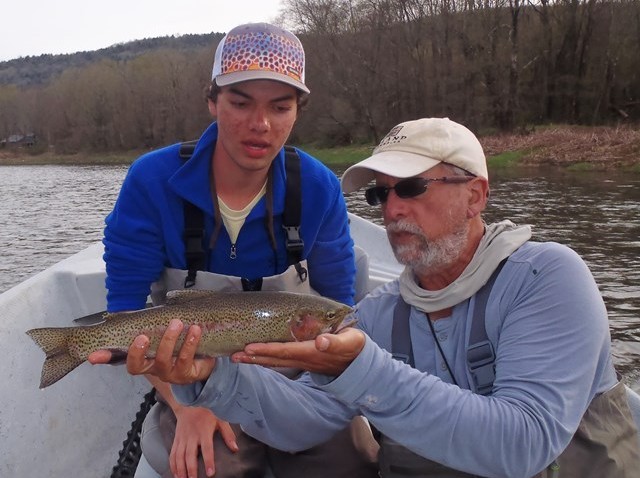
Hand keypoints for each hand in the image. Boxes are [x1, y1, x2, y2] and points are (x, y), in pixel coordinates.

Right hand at [88, 319, 214, 383]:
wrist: (206, 355)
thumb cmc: (179, 342)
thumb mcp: (162, 329)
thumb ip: (144, 322)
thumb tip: (118, 315)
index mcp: (142, 356)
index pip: (118, 358)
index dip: (105, 357)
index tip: (93, 355)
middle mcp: (152, 367)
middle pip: (136, 366)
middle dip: (137, 352)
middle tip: (143, 336)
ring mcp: (168, 373)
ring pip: (163, 360)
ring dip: (169, 340)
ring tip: (176, 323)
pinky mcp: (185, 374)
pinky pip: (185, 359)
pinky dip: (190, 342)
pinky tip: (194, 330)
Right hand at [171, 406, 237, 477]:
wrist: (189, 401)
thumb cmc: (208, 411)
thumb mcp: (221, 419)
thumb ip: (228, 434)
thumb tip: (235, 448)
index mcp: (204, 431)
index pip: (207, 448)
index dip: (208, 461)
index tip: (210, 473)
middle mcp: (192, 435)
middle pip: (190, 455)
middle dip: (191, 470)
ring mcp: (182, 438)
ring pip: (179, 456)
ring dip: (180, 470)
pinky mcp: (176, 439)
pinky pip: (173, 453)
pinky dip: (172, 464)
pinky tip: (175, 473)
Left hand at [231, 327, 365, 374]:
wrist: (360, 363)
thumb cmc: (354, 347)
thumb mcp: (350, 341)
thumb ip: (336, 341)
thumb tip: (322, 342)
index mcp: (312, 352)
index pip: (284, 351)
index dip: (266, 350)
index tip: (249, 348)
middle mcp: (304, 358)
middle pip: (274, 359)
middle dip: (254, 357)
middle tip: (233, 355)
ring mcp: (302, 361)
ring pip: (275, 362)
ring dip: (256, 360)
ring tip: (238, 357)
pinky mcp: (302, 360)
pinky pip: (280, 361)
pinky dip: (265, 359)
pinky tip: (256, 357)